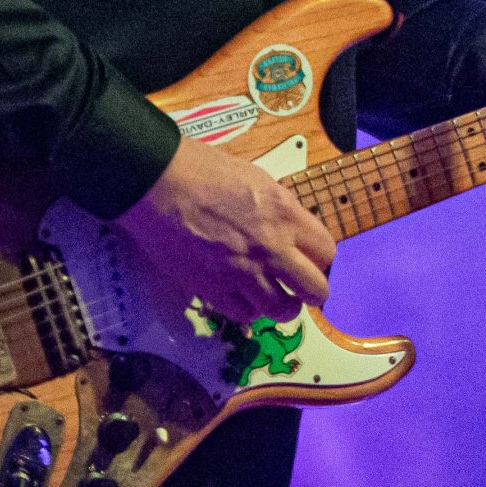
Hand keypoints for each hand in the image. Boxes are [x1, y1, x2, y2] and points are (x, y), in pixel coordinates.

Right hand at [113, 137, 339, 326]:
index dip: (321, 259)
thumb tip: (292, 228)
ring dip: (281, 306)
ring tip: (273, 297)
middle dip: (312, 292)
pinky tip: (242, 297)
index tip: (311, 260)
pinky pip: (244, 315)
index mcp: (286, 215)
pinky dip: (247, 310)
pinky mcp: (213, 290)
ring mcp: (243, 273)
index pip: (326, 252)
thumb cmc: (204, 170)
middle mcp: (272, 249)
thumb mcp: (258, 179)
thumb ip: (281, 208)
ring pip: (281, 310)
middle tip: (302, 288)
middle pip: (315, 289)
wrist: (159, 184)